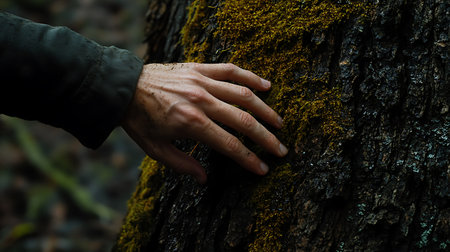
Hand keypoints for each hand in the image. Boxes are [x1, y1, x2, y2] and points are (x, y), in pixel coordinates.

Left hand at [121, 63, 287, 183]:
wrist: (124, 87)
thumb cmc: (139, 120)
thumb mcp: (155, 149)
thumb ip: (182, 165)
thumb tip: (204, 179)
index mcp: (191, 123)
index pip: (230, 144)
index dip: (249, 159)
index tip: (263, 168)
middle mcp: (201, 101)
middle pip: (243, 120)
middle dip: (266, 138)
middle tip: (281, 149)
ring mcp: (202, 82)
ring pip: (243, 95)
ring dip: (265, 110)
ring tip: (279, 123)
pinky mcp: (200, 68)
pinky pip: (231, 71)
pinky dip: (250, 77)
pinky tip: (266, 86)